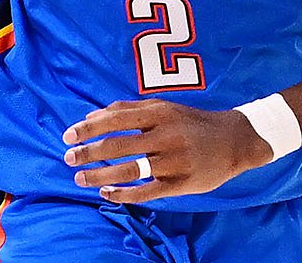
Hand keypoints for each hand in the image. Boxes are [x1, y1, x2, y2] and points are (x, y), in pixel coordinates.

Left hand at [62, 98, 272, 203]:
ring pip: (129, 170)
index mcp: (159, 112)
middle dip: (88, 153)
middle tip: (68, 158)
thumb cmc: (191, 122)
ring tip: (80, 178)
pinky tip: (107, 194)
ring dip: (100, 176)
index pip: (116, 118)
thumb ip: (127, 108)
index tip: (68, 135)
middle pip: (118, 145)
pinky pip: (146, 192)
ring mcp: (173, 161)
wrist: (233, 140)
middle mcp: (165, 135)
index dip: (89, 127)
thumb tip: (90, 115)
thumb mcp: (163, 107)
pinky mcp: (181, 184)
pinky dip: (123, 194)